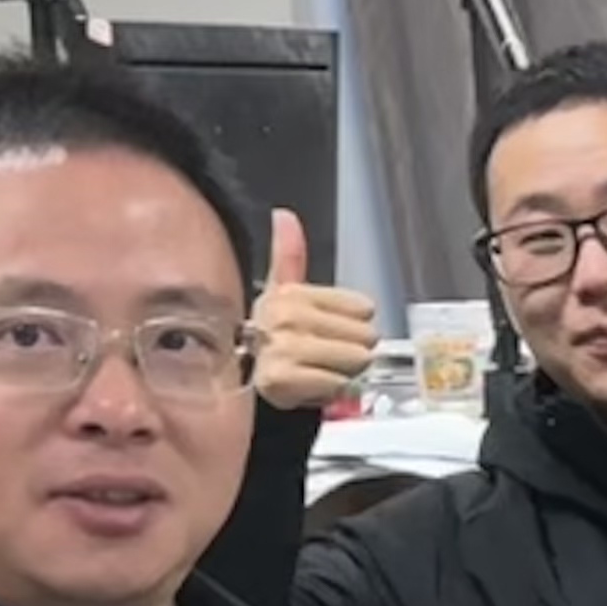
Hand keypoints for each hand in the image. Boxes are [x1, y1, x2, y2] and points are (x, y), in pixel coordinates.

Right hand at [249, 206, 383, 416]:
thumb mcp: (281, 293)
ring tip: (317, 370)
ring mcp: (283, 348)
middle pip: (364, 336)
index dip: (354, 324)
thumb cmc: (272, 336)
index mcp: (291, 293)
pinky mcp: (283, 379)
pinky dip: (331, 390)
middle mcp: (285, 316)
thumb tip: (283, 215)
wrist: (242, 382)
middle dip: (351, 350)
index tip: (329, 330)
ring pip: (355, 360)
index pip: (362, 308)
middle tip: (324, 355)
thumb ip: (289, 254)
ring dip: (343, 372)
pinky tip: (311, 386)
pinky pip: (338, 383)